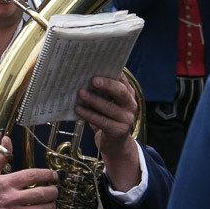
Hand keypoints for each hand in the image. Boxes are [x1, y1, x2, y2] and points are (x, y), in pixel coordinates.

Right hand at [0, 137, 58, 208]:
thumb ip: (0, 156)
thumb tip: (6, 139)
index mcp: (6, 183)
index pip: (32, 175)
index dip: (47, 174)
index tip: (54, 176)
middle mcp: (10, 198)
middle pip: (41, 194)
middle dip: (53, 192)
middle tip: (56, 191)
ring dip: (51, 207)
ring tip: (52, 204)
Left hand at [74, 75, 140, 191]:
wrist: (115, 144)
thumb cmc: (107, 117)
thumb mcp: (108, 102)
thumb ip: (103, 91)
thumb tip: (84, 75)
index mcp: (128, 93)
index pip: (122, 79)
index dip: (111, 71)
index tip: (98, 64)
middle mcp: (131, 104)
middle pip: (120, 92)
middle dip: (106, 84)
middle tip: (92, 80)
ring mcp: (127, 119)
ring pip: (109, 107)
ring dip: (93, 99)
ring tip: (80, 93)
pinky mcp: (118, 131)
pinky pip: (102, 121)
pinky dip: (89, 114)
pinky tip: (78, 109)